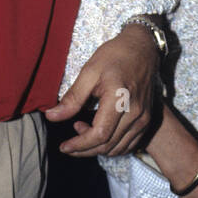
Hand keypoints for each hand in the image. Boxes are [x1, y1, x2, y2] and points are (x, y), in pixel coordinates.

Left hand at [45, 26, 159, 156]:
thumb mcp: (90, 72)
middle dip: (84, 149)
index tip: (63, 146)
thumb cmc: (115, 56)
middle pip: (108, 145)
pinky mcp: (146, 120)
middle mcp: (136, 113)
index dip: (79, 144)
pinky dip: (111, 146)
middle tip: (69, 143)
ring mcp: (143, 118)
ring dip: (97, 148)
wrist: (143, 48)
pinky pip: (128, 144)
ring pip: (118, 148)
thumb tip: (51, 117)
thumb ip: (72, 98)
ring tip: (82, 132)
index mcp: (120, 100)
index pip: (99, 134)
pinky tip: (99, 134)